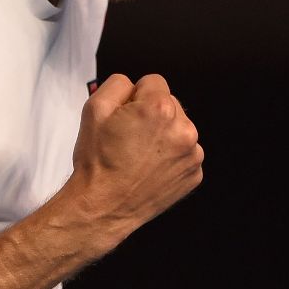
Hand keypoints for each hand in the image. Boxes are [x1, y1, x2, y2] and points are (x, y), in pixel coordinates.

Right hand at [68, 73, 203, 240]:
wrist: (103, 207)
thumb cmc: (98, 161)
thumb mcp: (94, 108)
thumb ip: (117, 84)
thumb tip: (133, 85)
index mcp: (160, 109)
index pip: (152, 81)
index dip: (134, 96)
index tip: (124, 116)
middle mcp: (183, 129)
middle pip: (168, 103)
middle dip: (151, 114)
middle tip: (128, 137)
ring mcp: (192, 154)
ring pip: (177, 127)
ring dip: (162, 134)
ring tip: (138, 154)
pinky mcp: (194, 174)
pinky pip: (183, 151)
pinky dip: (169, 156)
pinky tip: (149, 168)